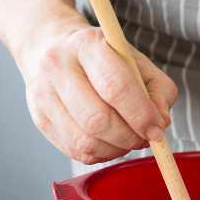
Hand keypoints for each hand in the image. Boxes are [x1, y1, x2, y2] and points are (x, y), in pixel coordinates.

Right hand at [16, 7, 176, 164]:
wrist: (54, 48)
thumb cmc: (106, 59)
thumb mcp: (139, 63)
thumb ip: (159, 91)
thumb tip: (160, 123)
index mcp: (88, 45)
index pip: (116, 87)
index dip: (141, 115)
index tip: (157, 129)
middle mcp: (58, 66)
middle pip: (98, 119)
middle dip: (130, 137)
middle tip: (146, 138)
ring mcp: (43, 94)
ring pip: (85, 141)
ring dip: (117, 149)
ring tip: (129, 139)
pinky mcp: (39, 118)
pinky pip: (76, 151)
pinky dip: (102, 154)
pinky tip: (111, 142)